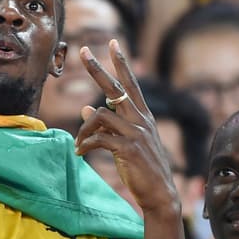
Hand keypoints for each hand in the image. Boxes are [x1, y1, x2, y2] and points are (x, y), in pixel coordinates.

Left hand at [75, 40, 179, 214]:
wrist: (160, 195)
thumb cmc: (143, 169)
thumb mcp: (125, 144)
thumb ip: (108, 126)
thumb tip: (85, 109)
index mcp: (143, 116)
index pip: (131, 84)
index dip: (121, 63)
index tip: (112, 43)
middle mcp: (141, 119)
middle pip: (115, 87)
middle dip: (98, 68)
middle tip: (82, 51)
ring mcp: (136, 133)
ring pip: (100, 115)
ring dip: (84, 128)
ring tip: (79, 144)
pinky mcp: (128, 148)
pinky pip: (98, 139)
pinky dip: (85, 145)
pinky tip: (80, 154)